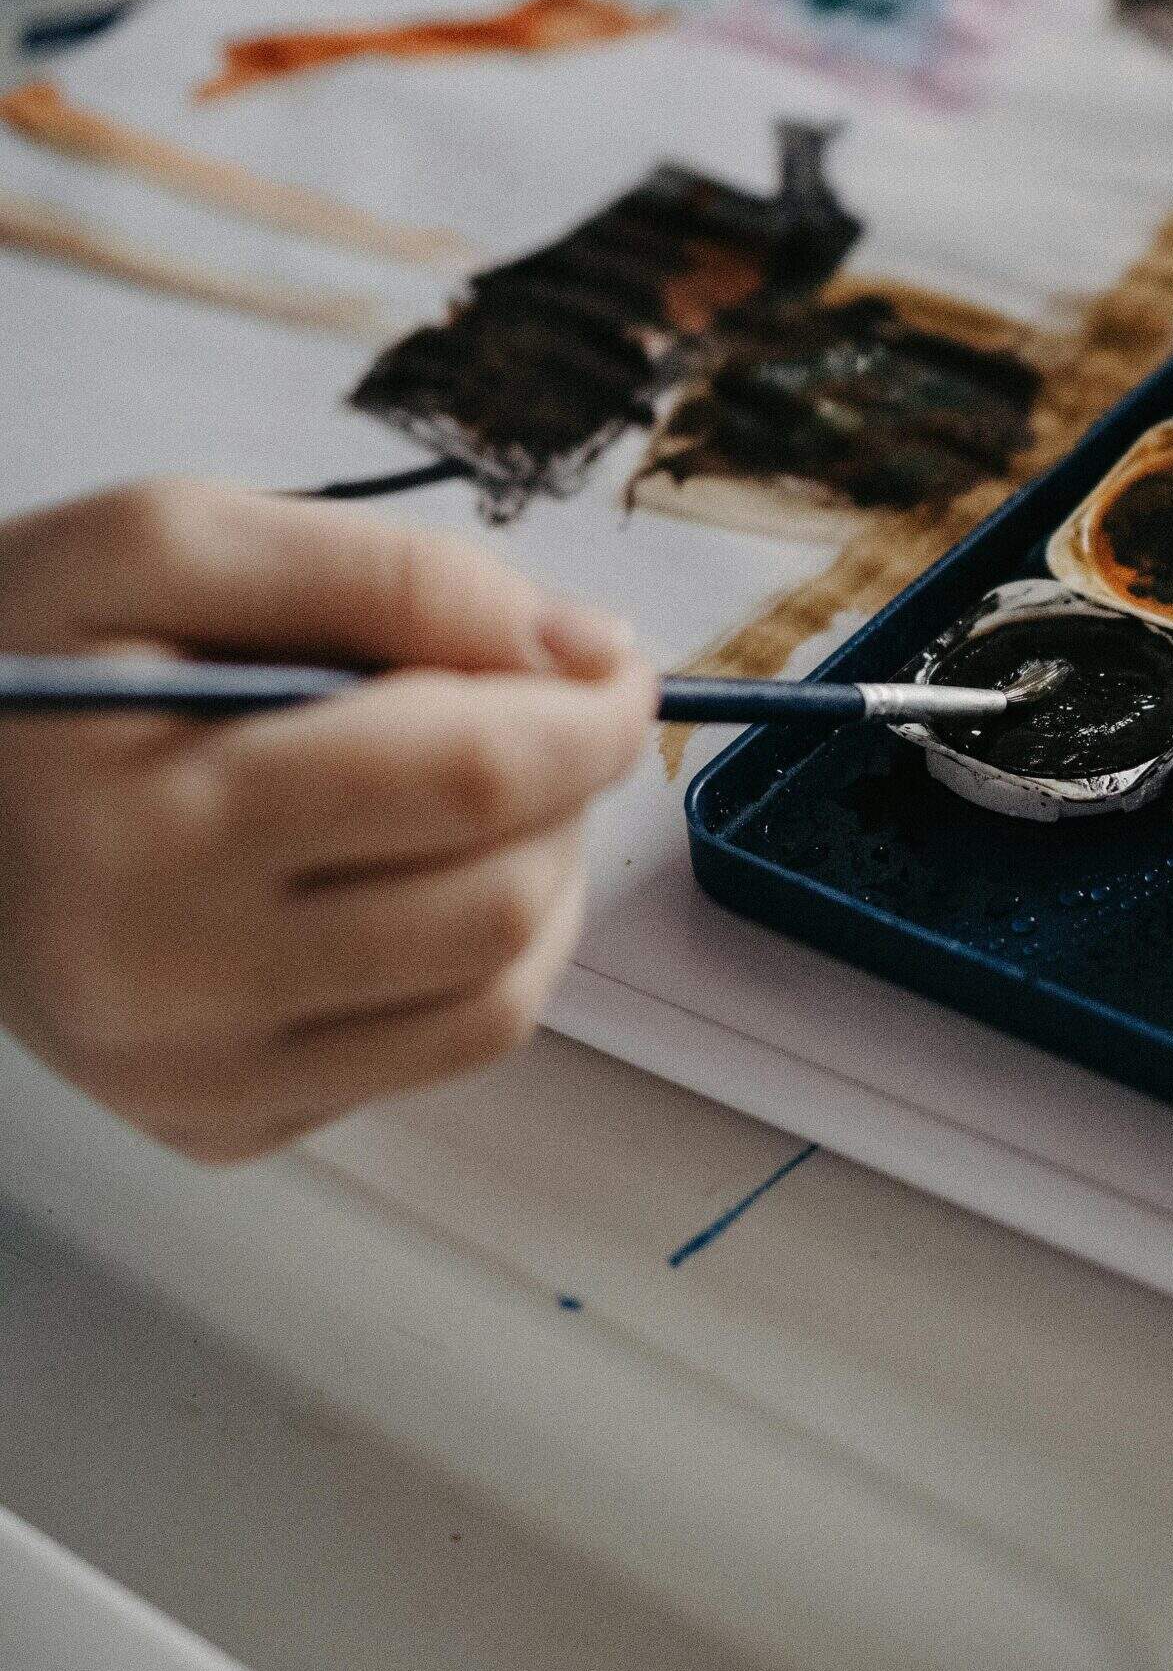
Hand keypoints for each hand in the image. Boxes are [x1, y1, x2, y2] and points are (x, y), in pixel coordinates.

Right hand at [0, 481, 653, 1159]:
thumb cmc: (22, 654)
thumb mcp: (167, 544)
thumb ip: (384, 573)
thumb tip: (578, 647)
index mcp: (149, 824)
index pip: (465, 782)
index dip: (588, 716)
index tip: (615, 664)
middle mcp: (166, 986)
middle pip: (500, 902)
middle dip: (569, 792)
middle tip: (541, 715)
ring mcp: (190, 1080)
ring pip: (495, 1002)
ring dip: (548, 880)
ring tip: (494, 791)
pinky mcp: (213, 1126)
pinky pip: (430, 1057)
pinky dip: (479, 959)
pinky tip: (420, 875)